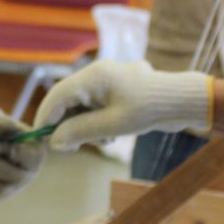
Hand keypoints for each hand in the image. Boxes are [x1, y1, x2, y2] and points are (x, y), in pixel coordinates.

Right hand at [37, 61, 211, 150]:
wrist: (183, 101)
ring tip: (103, 142)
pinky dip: (97, 123)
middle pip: (68, 101)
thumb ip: (80, 131)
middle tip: (72, 148)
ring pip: (81, 106)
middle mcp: (97, 75)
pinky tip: (111, 136)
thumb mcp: (112, 125)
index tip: (39, 139)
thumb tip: (55, 141)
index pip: (57, 95)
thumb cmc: (150, 109)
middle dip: (67, 126)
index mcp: (93, 76)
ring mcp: (107, 82)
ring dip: (85, 127)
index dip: (45, 117)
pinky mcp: (117, 91)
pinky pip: (96, 107)